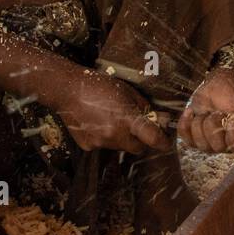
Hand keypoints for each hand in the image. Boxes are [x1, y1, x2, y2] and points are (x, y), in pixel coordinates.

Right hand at [50, 72, 168, 154]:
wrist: (67, 91)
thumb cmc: (99, 86)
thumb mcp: (127, 91)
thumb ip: (143, 107)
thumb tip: (156, 118)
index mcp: (127, 119)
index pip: (152, 138)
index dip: (162, 142)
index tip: (166, 143)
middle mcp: (115, 135)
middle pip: (137, 148)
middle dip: (139, 140)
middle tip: (134, 127)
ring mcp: (100, 142)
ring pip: (120, 147)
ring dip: (120, 138)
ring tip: (109, 119)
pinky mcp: (88, 146)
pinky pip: (103, 146)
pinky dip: (103, 138)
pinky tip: (96, 123)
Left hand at [178, 69, 233, 153]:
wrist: (217, 82)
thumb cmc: (233, 91)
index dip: (232, 136)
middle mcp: (226, 144)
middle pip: (215, 147)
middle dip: (214, 125)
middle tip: (217, 112)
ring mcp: (210, 141)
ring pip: (199, 143)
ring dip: (200, 122)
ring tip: (207, 111)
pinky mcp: (195, 136)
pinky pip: (185, 137)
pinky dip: (186, 122)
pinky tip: (191, 112)